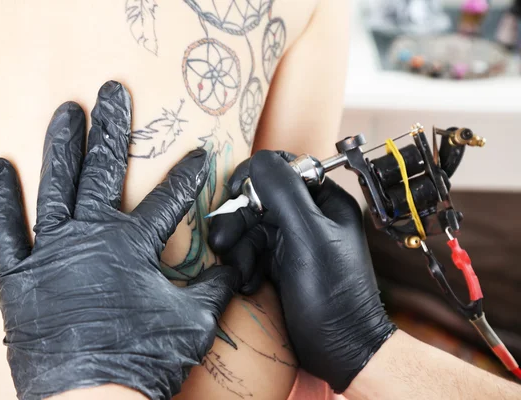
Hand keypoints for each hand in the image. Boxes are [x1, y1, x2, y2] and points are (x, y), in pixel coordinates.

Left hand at [0, 81, 239, 399]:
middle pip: (103, 171)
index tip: (199, 152)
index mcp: (132, 246)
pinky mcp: (19, 275)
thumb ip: (214, 286)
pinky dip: (0, 199)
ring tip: (65, 111)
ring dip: (60, 146)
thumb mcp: (193, 321)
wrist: (92, 399)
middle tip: (112, 92)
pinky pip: (5, 230)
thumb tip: (235, 269)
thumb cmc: (144, 359)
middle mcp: (90, 237)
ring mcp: (51, 253)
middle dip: (111, 129)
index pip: (169, 197)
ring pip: (55, 186)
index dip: (188, 173)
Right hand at [208, 150, 395, 392]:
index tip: (235, 193)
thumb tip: (259, 160)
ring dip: (239, 248)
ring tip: (240, 271)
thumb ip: (284, 193)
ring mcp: (293, 241)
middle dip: (239, 221)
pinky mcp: (280, 264)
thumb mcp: (308, 236)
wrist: (339, 350)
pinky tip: (248, 283)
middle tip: (222, 242)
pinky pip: (252, 251)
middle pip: (260, 201)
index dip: (255, 179)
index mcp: (324, 202)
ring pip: (251, 227)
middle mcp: (308, 217)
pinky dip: (244, 265)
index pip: (284, 170)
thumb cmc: (333, 295)